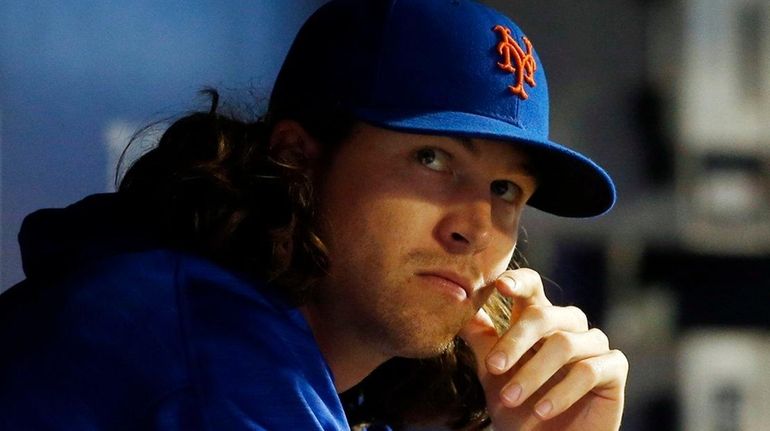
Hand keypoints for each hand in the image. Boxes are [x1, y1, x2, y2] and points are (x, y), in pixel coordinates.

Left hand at [459, 268, 627, 430]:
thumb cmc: (519, 408)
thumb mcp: (493, 374)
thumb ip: (482, 340)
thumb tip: (460, 307)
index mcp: (539, 319)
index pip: (532, 287)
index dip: (519, 282)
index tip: (500, 286)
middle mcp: (568, 325)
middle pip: (544, 314)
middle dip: (515, 342)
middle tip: (493, 368)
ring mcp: (594, 344)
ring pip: (564, 344)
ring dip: (533, 374)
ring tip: (511, 399)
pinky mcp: (614, 368)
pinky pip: (589, 370)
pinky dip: (562, 392)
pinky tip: (542, 410)